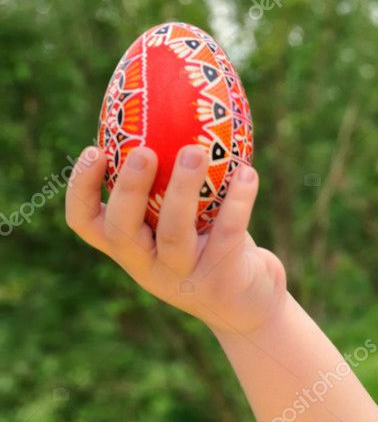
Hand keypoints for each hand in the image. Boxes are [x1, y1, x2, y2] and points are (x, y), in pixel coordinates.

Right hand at [65, 144, 287, 336]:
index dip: (81, 190)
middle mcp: (149, 265)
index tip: (93, 150)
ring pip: (174, 232)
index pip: (87, 224)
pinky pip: (228, 233)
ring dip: (182, 188)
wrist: (251, 308)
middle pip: (123, 230)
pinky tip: (247, 172)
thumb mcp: (186, 224)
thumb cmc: (213, 250)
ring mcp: (184, 277)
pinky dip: (238, 201)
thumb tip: (173, 113)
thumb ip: (170, 189)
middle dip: (129, 188)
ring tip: (195, 150)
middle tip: (143, 151)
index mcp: (131, 249)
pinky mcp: (222, 279)